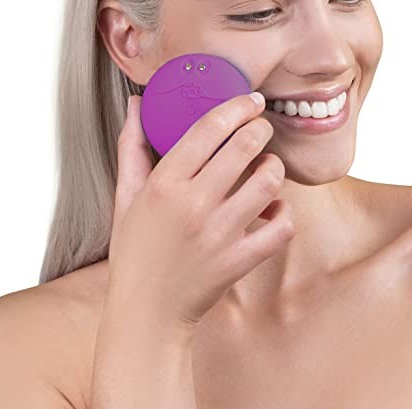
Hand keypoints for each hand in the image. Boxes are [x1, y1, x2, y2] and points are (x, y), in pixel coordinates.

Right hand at [107, 92, 294, 334]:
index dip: (236, 106)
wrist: (147, 311)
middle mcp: (192, 205)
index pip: (208, 129)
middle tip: (262, 127)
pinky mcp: (239, 261)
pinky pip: (280, 228)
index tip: (251, 100)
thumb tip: (137, 103)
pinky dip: (285, 213)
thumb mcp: (126, 195)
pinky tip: (274, 209)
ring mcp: (218, 235)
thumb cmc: (136, 249)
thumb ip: (132, 145)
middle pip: (244, 147)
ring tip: (267, 167)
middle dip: (261, 128)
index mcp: (164, 184)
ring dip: (274, 168)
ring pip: (267, 183)